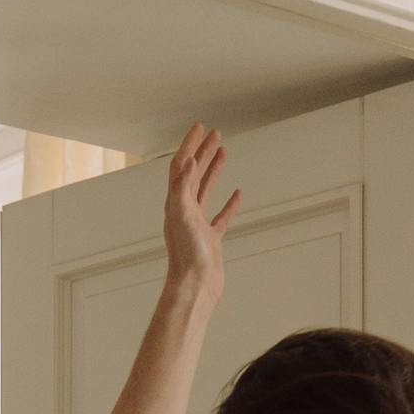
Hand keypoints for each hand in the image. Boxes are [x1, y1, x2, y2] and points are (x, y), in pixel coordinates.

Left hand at [161, 122, 240, 302]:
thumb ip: (181, 189)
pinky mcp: (211, 239)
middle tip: (215, 133)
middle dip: (203, 151)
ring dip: (213, 169)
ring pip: (206, 190)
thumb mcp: (182, 216)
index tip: (200, 127)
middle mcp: (184, 211)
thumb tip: (184, 163)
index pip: (181, 166)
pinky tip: (237, 194)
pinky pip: (221, 216)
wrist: (195, 287)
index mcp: (176, 203)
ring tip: (223, 152)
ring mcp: (198, 224)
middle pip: (193, 174)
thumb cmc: (188, 256)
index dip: (189, 145)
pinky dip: (229, 203)